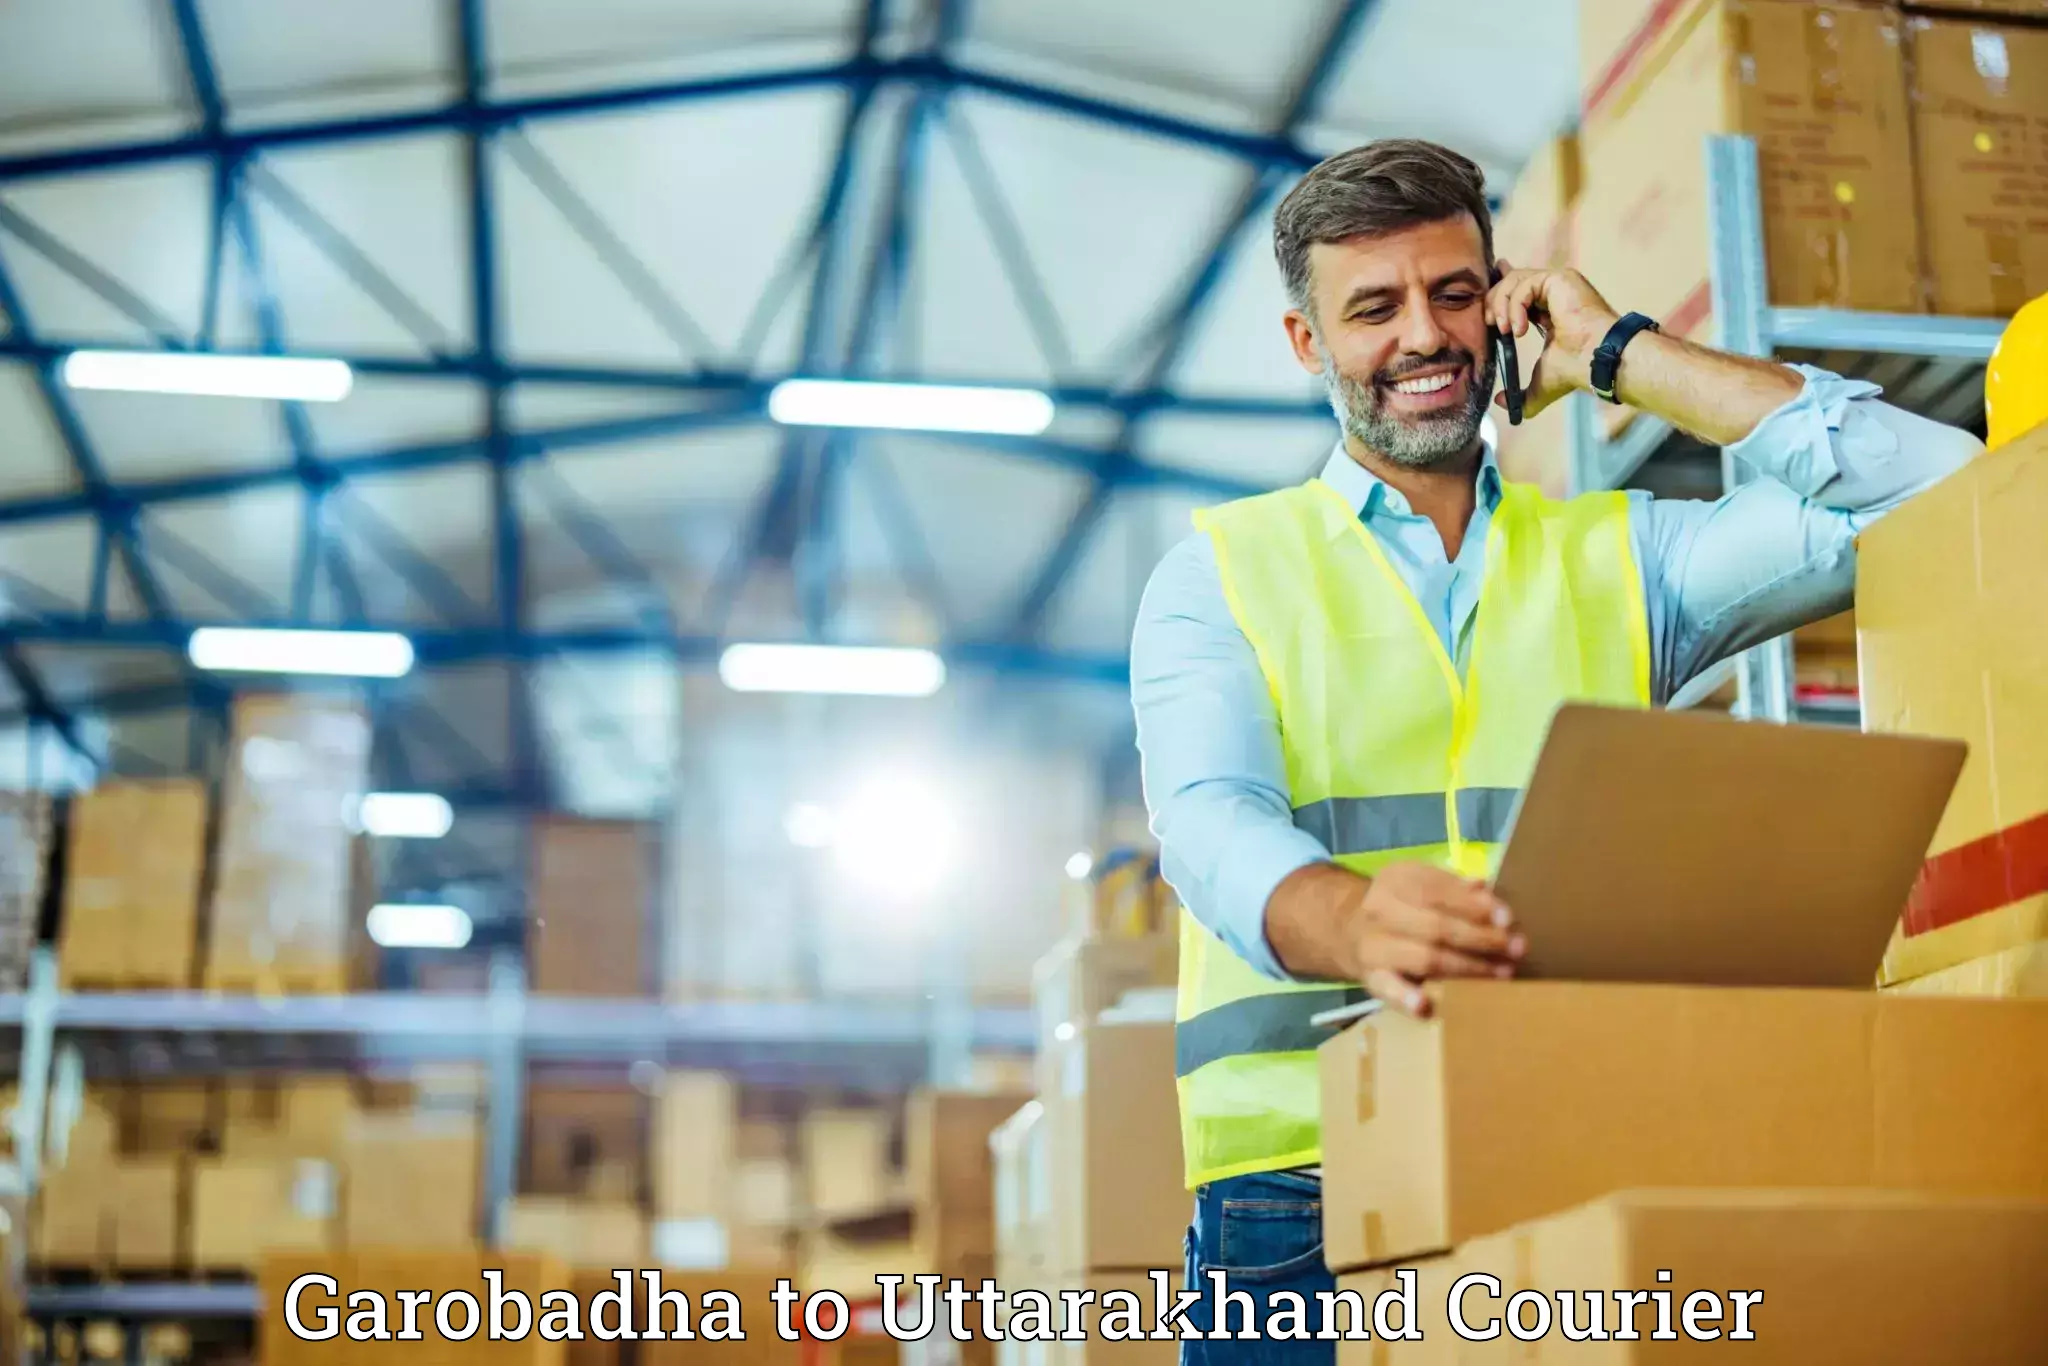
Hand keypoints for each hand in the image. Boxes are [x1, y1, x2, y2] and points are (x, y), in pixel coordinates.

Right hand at [1338, 861, 1525, 1017]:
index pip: (1439, 890)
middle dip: (1481, 938)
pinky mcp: (1371, 977)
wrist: (1349, 929)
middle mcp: (1380, 909)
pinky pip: (1388, 989)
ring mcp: (1374, 945)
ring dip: (1467, 968)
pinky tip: (1425, 1006)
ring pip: (1424, 958)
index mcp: (1397, 880)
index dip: (1476, 906)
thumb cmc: (1403, 906)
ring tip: (1502, 973)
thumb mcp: (1423, 884)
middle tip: (1517, 948)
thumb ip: (1454, 886)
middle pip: (1436, 926)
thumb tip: (1483, 888)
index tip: (1508, 919)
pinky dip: (1405, 998)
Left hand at [1486, 260, 1621, 419]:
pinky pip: (1525, 284)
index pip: (1517, 294)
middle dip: (1494, 302)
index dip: (1497, 298)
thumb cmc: (1575, 369)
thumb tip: (1501, 402)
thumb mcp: (1541, 384)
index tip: (1486, 317)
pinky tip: (1519, 329)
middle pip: (1510, 282)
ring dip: (1501, 305)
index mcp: (1548, 312)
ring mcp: (1557, 284)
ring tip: (1505, 331)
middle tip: (1491, 325)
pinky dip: (1514, 305)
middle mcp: (1553, 293)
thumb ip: (1521, 394)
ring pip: (1514, 280)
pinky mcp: (1560, 278)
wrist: (1595, 361)